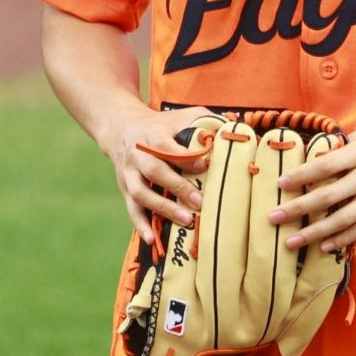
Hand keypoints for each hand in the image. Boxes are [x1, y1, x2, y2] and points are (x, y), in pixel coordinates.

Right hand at [100, 105, 209, 243]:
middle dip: (177, 187)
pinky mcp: (125, 189)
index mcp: (153, 136)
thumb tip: (234, 127)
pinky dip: (140, 225)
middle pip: (155, 171)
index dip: (184, 157)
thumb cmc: (161, 125)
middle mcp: (138, 156)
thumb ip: (205, 120)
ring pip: (141, 193)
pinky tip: (152, 239)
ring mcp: (129, 174)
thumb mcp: (180, 116)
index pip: (167, 147)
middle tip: (200, 202)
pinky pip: (131, 209)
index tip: (204, 166)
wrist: (121, 128)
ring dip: (163, 209)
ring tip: (186, 220)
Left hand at [269, 118, 355, 251]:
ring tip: (292, 241)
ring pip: (342, 219)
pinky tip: (325, 246)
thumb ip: (346, 144)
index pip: (324, 166)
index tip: (279, 185)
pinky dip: (343, 238)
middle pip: (327, 197)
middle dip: (297, 209)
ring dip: (314, 232)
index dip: (300, 176)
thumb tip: (319, 154)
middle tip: (273, 219)